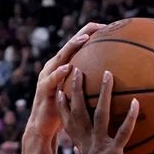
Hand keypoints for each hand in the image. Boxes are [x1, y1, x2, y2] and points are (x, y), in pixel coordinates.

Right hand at [28, 26, 101, 141]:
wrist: (43, 126)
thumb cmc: (64, 111)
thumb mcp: (78, 96)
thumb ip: (89, 86)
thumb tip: (111, 83)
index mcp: (63, 67)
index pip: (77, 47)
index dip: (90, 34)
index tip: (106, 27)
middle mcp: (55, 67)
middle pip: (70, 46)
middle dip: (83, 34)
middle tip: (97, 26)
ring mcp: (48, 77)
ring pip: (61, 58)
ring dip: (72, 47)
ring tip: (84, 39)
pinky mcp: (44, 90)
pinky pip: (52, 80)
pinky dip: (59, 73)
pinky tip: (68, 68)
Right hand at [62, 67, 137, 153]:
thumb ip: (104, 153)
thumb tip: (112, 145)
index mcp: (83, 147)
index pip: (68, 122)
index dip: (63, 104)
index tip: (60, 87)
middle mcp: (87, 145)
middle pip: (78, 111)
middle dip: (77, 89)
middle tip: (77, 68)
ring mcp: (99, 149)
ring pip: (99, 115)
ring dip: (104, 93)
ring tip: (109, 73)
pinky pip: (123, 133)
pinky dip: (129, 118)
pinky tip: (137, 103)